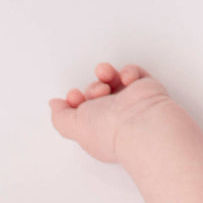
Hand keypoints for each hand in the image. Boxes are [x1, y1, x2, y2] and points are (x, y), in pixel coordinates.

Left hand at [48, 62, 169, 164]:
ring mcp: (132, 104)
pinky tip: (127, 80)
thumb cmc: (110, 131)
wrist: (139, 123)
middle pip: (96, 93)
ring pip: (113, 80)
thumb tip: (55, 105)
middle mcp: (116, 118)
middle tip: (96, 93)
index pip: (84, 109)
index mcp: (100, 130)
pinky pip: (135, 73)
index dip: (75, 99)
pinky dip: (129, 71)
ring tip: (106, 76)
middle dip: (92, 88)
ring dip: (105, 74)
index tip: (74, 96)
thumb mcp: (73, 126)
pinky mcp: (146, 91)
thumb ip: (60, 117)